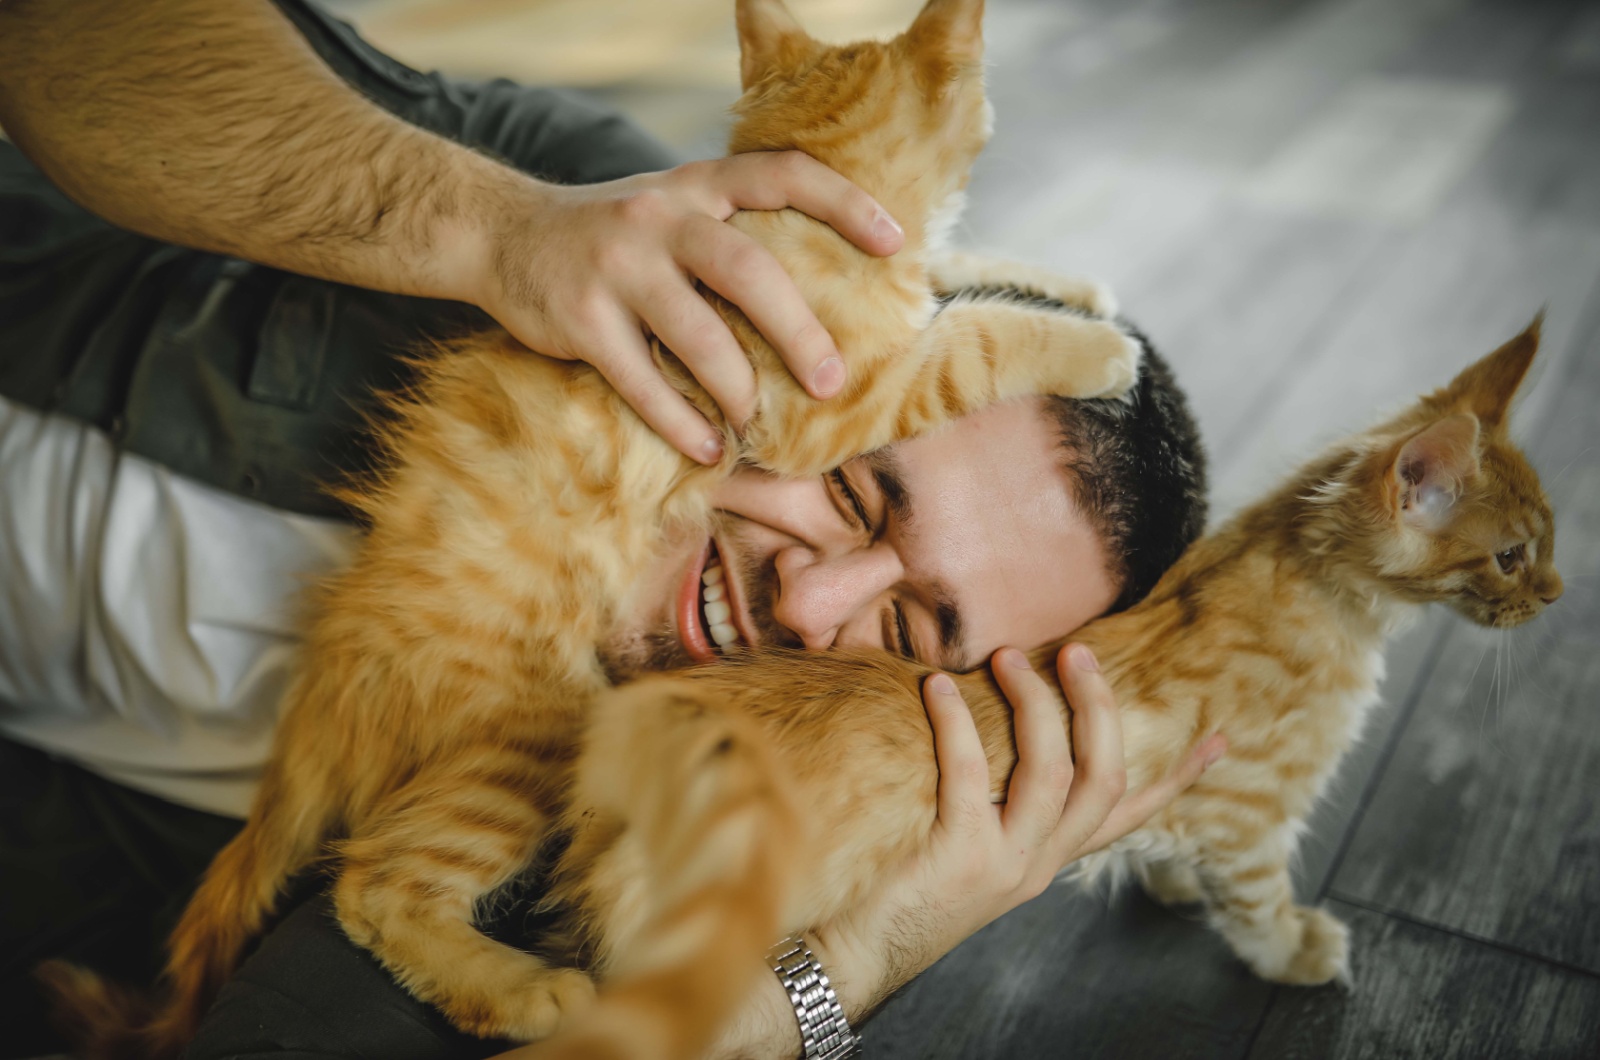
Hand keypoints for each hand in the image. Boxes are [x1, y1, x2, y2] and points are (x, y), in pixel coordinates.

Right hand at [473, 152, 903, 462]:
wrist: (500, 233)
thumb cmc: (614, 235)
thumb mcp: (671, 208)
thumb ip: (731, 234)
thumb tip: (824, 294)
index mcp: (696, 186)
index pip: (782, 175)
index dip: (845, 203)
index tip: (895, 245)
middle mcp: (660, 217)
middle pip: (748, 271)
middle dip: (798, 332)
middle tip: (831, 381)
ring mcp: (617, 266)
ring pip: (698, 335)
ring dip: (738, 390)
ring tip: (759, 422)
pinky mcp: (580, 317)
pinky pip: (642, 380)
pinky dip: (680, 421)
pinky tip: (708, 448)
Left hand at [813, 643, 1224, 1012]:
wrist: (855, 952)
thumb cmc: (901, 883)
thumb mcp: (970, 845)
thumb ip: (997, 797)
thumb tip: (993, 721)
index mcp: (1048, 858)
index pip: (1130, 816)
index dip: (1178, 779)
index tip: (1218, 739)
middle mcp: (1040, 864)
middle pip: (1105, 778)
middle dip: (1099, 709)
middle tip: (1078, 651)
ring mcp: (1006, 864)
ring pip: (1051, 772)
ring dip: (1036, 705)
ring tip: (1009, 656)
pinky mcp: (961, 858)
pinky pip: (970, 775)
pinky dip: (958, 723)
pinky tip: (940, 687)